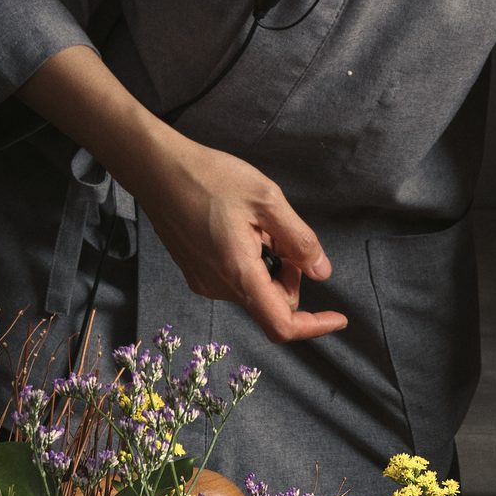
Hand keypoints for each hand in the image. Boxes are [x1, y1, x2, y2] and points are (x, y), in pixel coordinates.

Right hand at [139, 134, 345, 342]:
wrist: (156, 169)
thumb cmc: (211, 178)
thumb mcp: (267, 200)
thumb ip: (299, 240)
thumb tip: (322, 272)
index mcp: (238, 273)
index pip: (281, 325)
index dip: (314, 326)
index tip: (339, 317)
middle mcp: (218, 287)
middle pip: (271, 303)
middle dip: (290, 277)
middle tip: (285, 235)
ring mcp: (203, 281)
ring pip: (254, 289)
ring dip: (270, 267)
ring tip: (259, 224)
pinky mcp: (194, 272)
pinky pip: (235, 279)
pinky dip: (251, 263)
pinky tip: (242, 228)